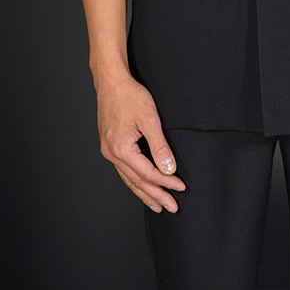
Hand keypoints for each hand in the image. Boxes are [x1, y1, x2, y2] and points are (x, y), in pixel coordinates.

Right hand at [96, 73, 186, 212]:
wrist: (111, 81)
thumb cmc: (129, 96)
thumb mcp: (149, 119)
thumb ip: (160, 146)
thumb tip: (169, 169)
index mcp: (121, 149)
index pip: (148, 173)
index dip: (166, 183)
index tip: (180, 187)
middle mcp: (112, 154)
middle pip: (137, 182)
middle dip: (156, 195)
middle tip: (172, 207)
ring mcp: (109, 151)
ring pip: (129, 179)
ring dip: (144, 193)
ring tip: (157, 205)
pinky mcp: (110, 146)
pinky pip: (124, 170)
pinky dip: (135, 181)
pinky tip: (141, 186)